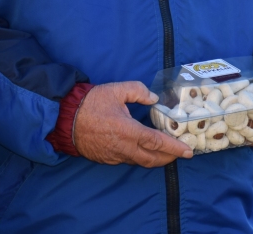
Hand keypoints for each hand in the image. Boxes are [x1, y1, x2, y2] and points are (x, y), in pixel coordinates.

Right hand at [73, 81, 193, 166]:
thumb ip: (138, 91)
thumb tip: (153, 98)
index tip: (188, 151)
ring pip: (140, 161)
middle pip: (153, 159)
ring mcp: (115, 156)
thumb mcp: (116, 90)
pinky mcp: (106, 159)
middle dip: (168, 158)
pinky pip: (127, 160)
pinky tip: (139, 149)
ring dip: (153, 158)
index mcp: (129, 131)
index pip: (158, 143)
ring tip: (162, 152)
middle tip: (179, 154)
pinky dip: (137, 157)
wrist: (65, 118)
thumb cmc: (90, 103)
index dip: (175, 148)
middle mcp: (124, 148)